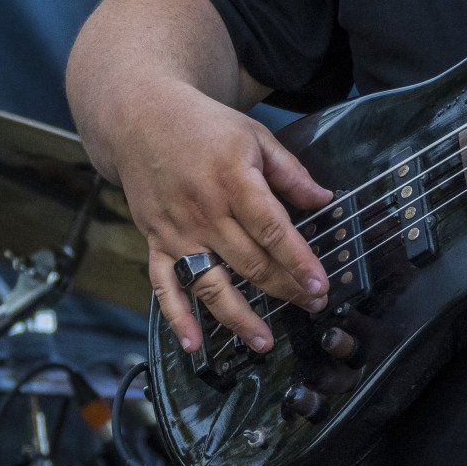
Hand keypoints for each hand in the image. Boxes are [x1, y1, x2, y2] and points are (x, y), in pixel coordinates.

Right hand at [115, 81, 335, 354]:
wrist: (141, 120)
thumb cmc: (205, 127)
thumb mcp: (255, 136)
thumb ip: (290, 172)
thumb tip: (324, 200)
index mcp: (234, 181)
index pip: (272, 230)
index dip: (299, 261)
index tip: (320, 284)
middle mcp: (205, 211)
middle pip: (249, 262)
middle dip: (284, 289)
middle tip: (313, 306)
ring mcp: (177, 231)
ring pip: (210, 283)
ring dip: (238, 317)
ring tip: (264, 342)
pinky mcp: (155, 242)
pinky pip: (164, 286)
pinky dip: (176, 318)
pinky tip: (193, 345)